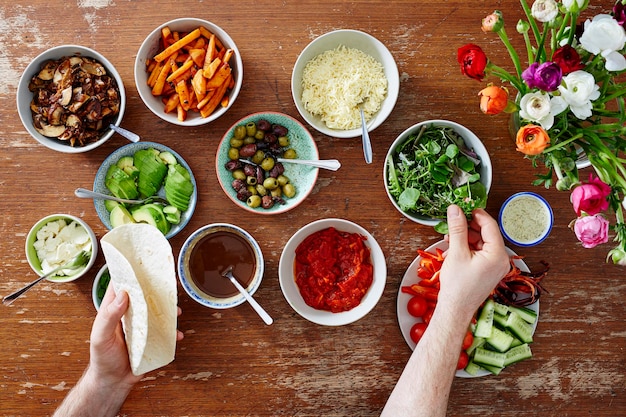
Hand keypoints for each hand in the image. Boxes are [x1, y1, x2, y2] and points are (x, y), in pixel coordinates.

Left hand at [54, 285, 182, 415]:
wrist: (113, 382)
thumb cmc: (102, 359)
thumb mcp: (100, 336)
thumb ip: (109, 315)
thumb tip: (123, 294)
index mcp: (114, 308)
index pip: (122, 284)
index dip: (131, 272)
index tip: (143, 262)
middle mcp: (130, 314)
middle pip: (145, 295)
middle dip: (157, 288)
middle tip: (169, 283)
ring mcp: (142, 326)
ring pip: (158, 312)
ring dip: (169, 310)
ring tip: (176, 311)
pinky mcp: (152, 339)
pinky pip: (166, 333)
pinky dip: (173, 333)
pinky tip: (177, 335)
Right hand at [440, 205, 509, 317]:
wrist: (455, 309)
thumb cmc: (458, 286)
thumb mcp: (457, 252)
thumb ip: (457, 228)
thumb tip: (456, 210)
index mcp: (498, 255)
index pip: (490, 226)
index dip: (476, 214)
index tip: (464, 207)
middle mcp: (500, 260)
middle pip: (486, 234)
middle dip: (469, 226)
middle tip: (454, 220)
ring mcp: (494, 266)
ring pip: (481, 243)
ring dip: (466, 237)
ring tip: (450, 235)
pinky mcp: (487, 271)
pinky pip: (479, 253)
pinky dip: (467, 247)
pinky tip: (453, 246)